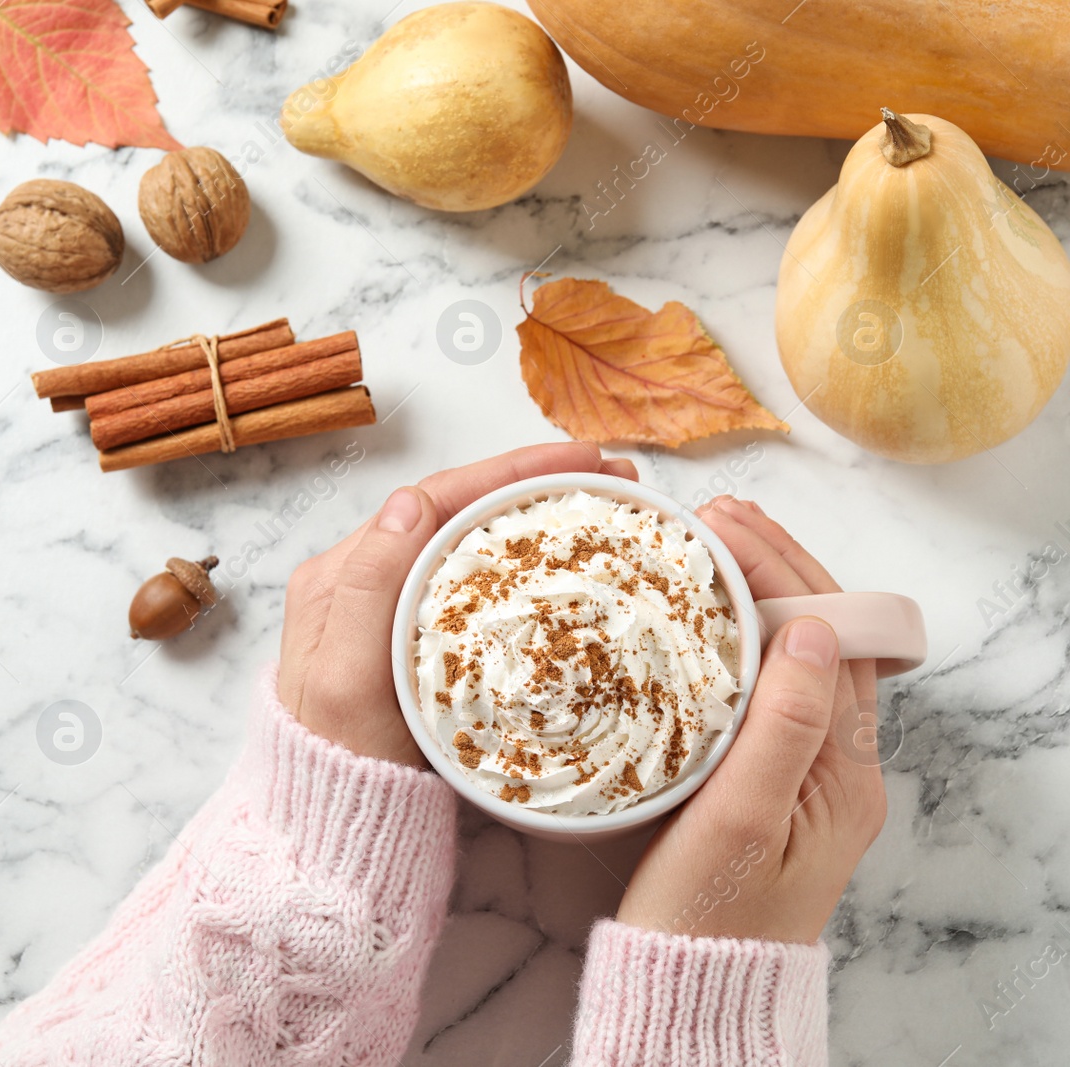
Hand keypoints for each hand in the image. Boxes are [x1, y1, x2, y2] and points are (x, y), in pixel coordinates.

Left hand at [278, 442, 637, 766]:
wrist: (334, 830)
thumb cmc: (337, 762)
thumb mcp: (345, 679)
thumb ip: (368, 589)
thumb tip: (411, 500)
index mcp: (341, 576)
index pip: (435, 499)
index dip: (510, 472)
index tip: (581, 461)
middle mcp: (366, 582)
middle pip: (459, 510)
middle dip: (536, 484)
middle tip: (616, 477)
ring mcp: (394, 613)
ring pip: (472, 543)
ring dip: (536, 518)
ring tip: (607, 506)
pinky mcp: (422, 646)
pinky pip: (478, 587)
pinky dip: (526, 567)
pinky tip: (569, 569)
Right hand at [616, 497, 886, 942]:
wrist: (686, 989)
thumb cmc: (707, 917)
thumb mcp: (742, 821)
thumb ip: (781, 725)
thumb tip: (806, 627)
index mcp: (842, 772)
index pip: (831, 638)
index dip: (785, 568)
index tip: (727, 522)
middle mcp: (834, 768)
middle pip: (822, 639)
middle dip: (776, 566)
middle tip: (714, 515)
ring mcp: (800, 776)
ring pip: (793, 659)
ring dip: (758, 595)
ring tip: (708, 547)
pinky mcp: (761, 784)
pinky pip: (764, 690)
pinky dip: (737, 639)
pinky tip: (699, 622)